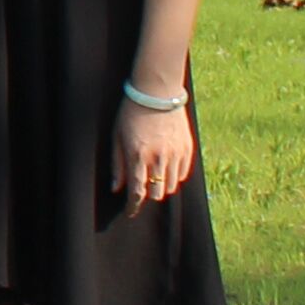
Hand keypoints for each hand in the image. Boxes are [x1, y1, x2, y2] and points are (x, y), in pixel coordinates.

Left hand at [115, 95, 196, 209]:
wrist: (157, 92)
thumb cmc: (131, 113)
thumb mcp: (117, 137)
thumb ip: (117, 164)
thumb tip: (116, 188)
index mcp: (138, 156)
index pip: (137, 192)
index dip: (133, 207)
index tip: (131, 212)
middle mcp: (159, 159)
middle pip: (156, 194)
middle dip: (148, 194)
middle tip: (142, 187)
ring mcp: (175, 154)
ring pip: (171, 187)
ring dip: (161, 187)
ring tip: (154, 176)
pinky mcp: (187, 149)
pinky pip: (183, 175)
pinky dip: (174, 177)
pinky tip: (166, 168)